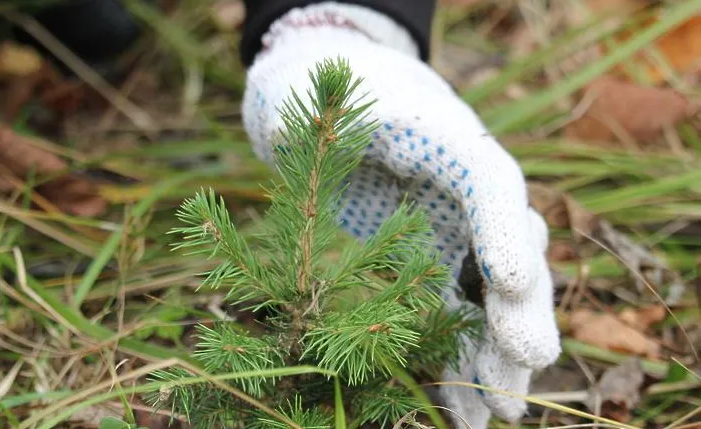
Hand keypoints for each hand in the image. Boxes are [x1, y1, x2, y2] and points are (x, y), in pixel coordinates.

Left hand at [240, 3, 560, 427]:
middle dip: (520, 308)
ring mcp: (452, 236)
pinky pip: (451, 319)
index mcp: (450, 142)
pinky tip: (461, 407)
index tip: (509, 277)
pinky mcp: (426, 268)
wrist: (334, 105)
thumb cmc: (335, 98)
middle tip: (529, 358)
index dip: (505, 229)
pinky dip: (457, 361)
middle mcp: (466, 197)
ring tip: (499, 410)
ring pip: (488, 300)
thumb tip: (284, 130)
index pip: (491, 183)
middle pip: (510, 252)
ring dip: (496, 355)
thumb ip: (324, 123)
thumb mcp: (329, 100)